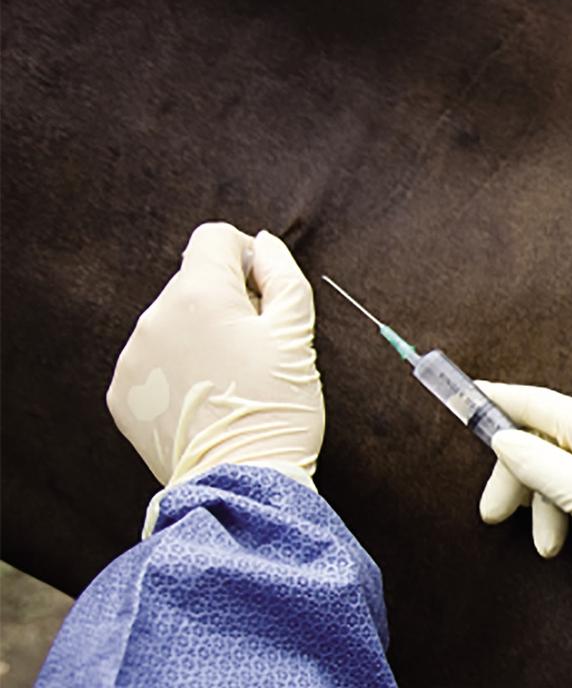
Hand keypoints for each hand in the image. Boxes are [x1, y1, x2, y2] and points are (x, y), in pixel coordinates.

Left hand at [107, 223, 323, 536]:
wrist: (240, 483)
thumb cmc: (277, 408)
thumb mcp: (298, 336)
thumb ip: (283, 276)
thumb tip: (265, 245)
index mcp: (199, 294)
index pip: (215, 238)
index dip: (247, 256)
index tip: (265, 293)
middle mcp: (156, 317)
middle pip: (194, 282)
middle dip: (227, 302)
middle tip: (259, 348)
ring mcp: (134, 357)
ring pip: (173, 323)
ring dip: (201, 336)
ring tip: (233, 380)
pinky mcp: (124, 394)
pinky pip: (155, 362)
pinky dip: (179, 370)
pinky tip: (206, 400)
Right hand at [474, 382, 571, 675]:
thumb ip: (540, 465)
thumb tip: (504, 439)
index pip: (541, 403)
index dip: (501, 399)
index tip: (467, 392)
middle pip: (547, 443)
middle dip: (517, 476)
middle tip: (491, 515)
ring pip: (564, 475)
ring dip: (544, 507)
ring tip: (547, 547)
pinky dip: (569, 515)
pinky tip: (571, 540)